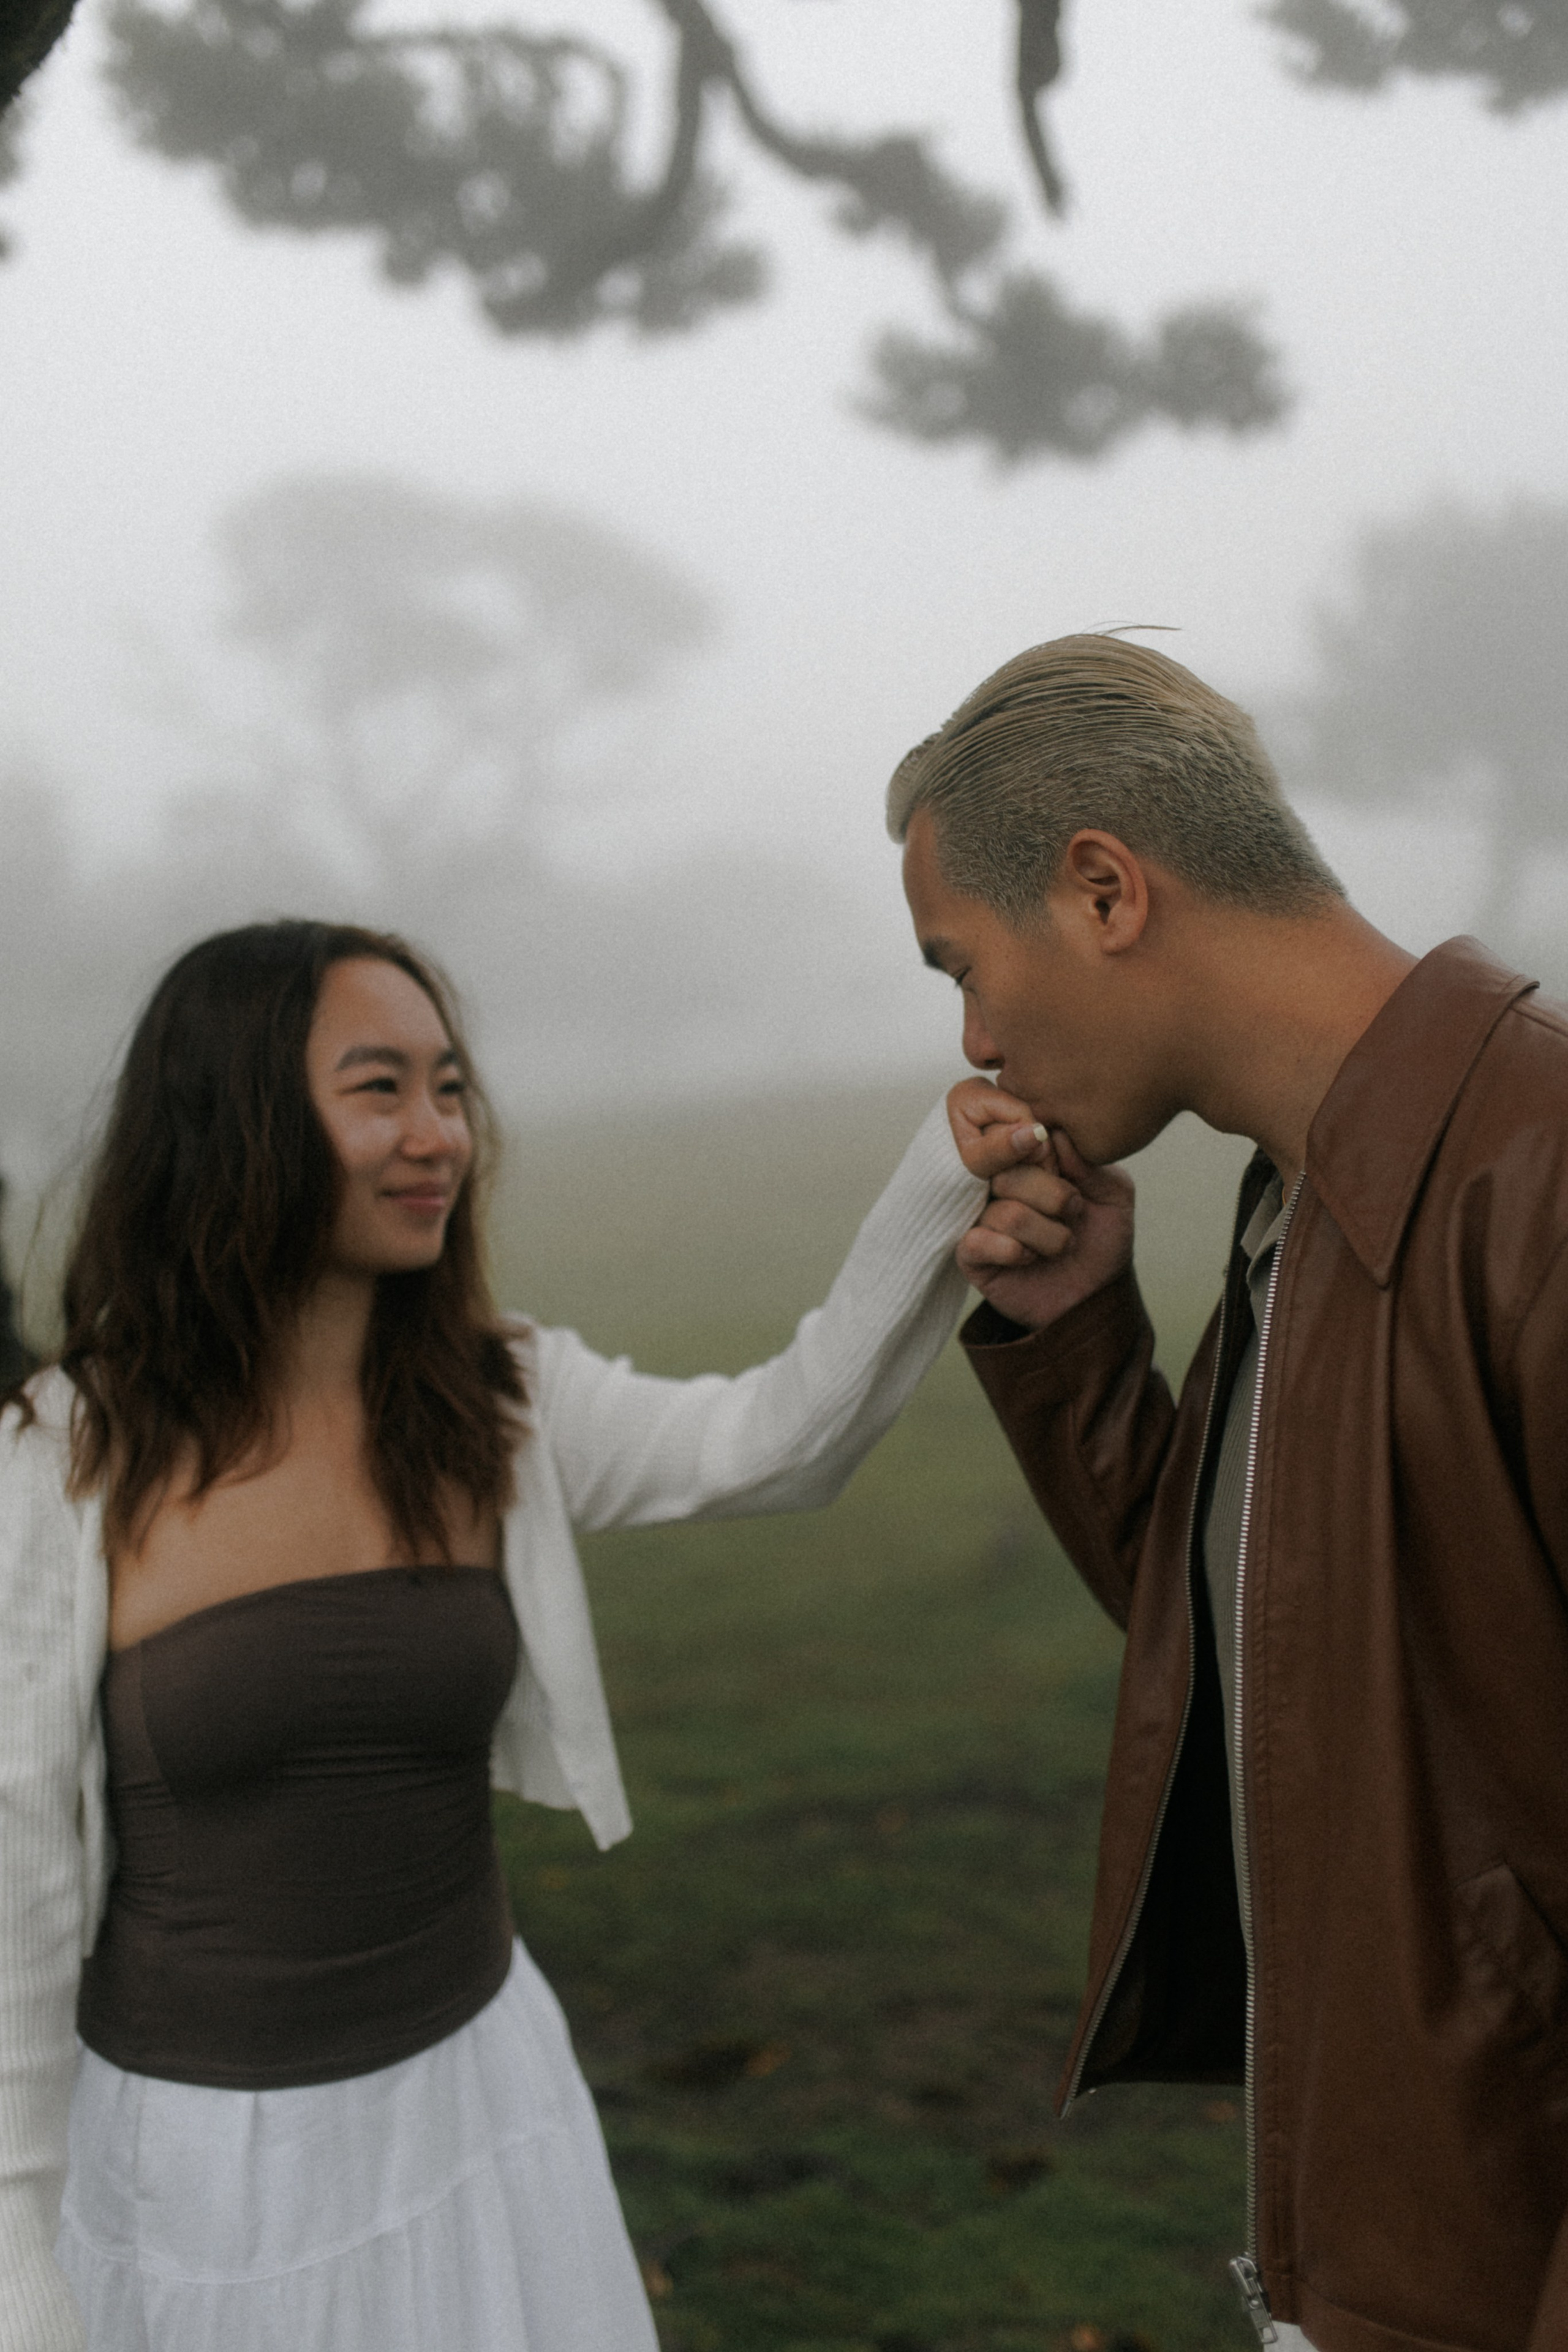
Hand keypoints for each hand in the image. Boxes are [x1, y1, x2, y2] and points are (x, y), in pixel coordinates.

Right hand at [948, 1082, 1133, 1331]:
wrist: (1096, 1297)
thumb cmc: (1102, 1239)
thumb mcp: (1113, 1193)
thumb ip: (1088, 1161)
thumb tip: (1052, 1136)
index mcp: (1024, 1158)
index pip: (1011, 1131)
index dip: (1039, 1148)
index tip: (1065, 1171)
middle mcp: (995, 1182)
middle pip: (1005, 1168)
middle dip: (1053, 1195)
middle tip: (1074, 1211)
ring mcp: (979, 1216)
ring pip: (1006, 1212)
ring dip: (1047, 1234)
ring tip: (1062, 1244)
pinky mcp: (969, 1253)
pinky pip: (979, 1242)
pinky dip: (1016, 1252)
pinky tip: (1031, 1259)